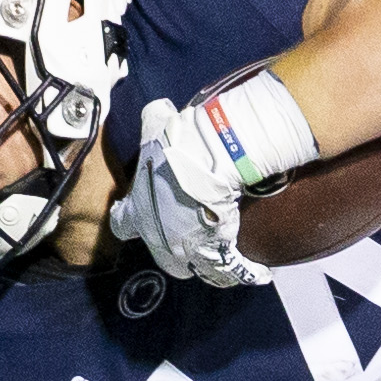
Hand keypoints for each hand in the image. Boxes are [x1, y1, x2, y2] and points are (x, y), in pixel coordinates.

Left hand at [110, 96, 270, 288]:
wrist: (204, 164)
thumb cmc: (175, 146)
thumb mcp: (156, 124)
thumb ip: (153, 117)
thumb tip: (159, 108)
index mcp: (137, 211)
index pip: (122, 224)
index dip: (129, 218)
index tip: (134, 215)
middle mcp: (157, 238)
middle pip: (162, 254)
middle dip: (173, 248)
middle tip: (190, 236)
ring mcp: (185, 250)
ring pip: (197, 267)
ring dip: (210, 263)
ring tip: (225, 259)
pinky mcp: (214, 255)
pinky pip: (229, 270)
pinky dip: (244, 271)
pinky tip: (258, 272)